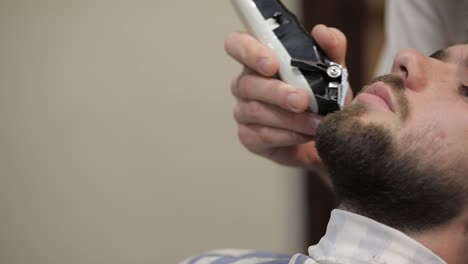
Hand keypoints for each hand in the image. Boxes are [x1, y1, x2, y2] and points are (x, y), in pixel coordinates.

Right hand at [224, 25, 351, 169]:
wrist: (326, 134)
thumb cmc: (321, 98)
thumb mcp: (333, 70)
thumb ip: (332, 47)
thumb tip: (322, 33)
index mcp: (259, 58)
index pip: (238, 44)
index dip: (250, 51)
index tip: (271, 64)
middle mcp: (246, 83)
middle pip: (248, 83)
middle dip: (277, 92)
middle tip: (301, 100)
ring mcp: (244, 111)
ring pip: (256, 111)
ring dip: (289, 118)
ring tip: (315, 122)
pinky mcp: (249, 136)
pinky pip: (262, 135)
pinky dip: (288, 135)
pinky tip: (305, 134)